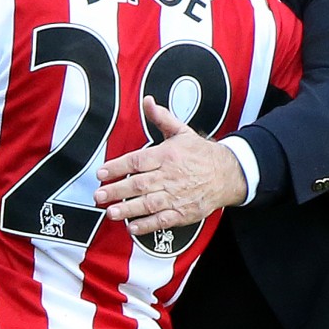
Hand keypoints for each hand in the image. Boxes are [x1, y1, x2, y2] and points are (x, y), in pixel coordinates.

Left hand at [93, 96, 247, 234]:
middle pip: (140, 184)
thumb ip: (161, 118)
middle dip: (117, 190)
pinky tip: (132, 226)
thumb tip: (147, 101)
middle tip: (99, 195)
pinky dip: (148, 225)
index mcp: (167, 155)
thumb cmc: (201, 153)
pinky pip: (163, 220)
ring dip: (128, 209)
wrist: (229, 174)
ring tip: (110, 212)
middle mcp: (170, 176)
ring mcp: (177, 196)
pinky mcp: (184, 212)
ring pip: (149, 204)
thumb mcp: (182, 131)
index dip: (118, 167)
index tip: (102, 173)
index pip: (137, 160)